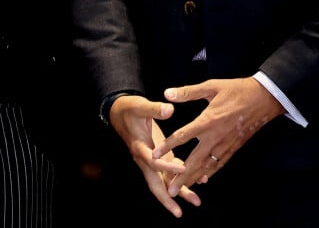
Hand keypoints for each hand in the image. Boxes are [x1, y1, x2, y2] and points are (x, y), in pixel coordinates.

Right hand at [108, 94, 201, 217]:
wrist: (121, 112)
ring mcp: (151, 160)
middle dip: (168, 198)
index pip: (153, 162)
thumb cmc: (130, 109)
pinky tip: (197, 179)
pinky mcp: (157, 156)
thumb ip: (155, 109)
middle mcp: (144, 159)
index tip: (182, 169)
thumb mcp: (140, 106)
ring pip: (163, 181)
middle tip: (180, 213)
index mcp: (140, 147)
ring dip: (178, 191)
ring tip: (196, 200)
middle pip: (155, 183)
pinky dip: (180, 177)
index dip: (167, 166)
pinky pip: (168, 171)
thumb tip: (170, 110)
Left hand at [152, 76, 283, 195]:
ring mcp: (226, 144)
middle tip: (169, 190)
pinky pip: (220, 164)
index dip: (167, 146)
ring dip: (194, 179)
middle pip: (195, 160)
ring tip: (183, 189)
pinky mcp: (234, 147)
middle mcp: (215, 136)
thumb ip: (189, 92)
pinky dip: (211, 173)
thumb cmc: (236, 90)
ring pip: (207, 166)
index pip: (183, 136)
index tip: (155, 155)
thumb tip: (167, 93)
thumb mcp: (212, 86)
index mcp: (208, 120)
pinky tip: (204, 179)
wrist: (263, 98)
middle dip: (181, 176)